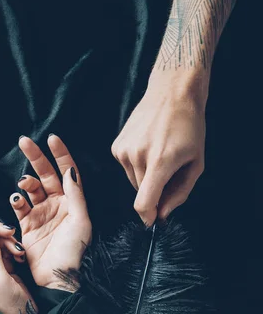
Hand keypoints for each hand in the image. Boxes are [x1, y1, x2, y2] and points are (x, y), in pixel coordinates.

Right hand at [0, 134, 90, 289]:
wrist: (58, 278)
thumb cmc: (75, 252)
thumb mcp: (81, 221)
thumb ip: (75, 194)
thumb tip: (70, 170)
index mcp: (73, 202)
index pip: (67, 171)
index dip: (60, 154)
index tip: (51, 138)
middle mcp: (57, 205)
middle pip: (45, 174)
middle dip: (35, 157)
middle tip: (24, 142)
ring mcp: (41, 214)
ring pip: (31, 189)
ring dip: (26, 182)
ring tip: (24, 184)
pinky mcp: (27, 226)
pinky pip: (19, 207)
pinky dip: (16, 200)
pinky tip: (17, 200)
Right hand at [111, 69, 206, 226]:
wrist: (172, 93)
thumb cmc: (189, 128)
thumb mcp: (196, 163)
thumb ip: (180, 193)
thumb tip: (161, 215)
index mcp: (160, 162)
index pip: (143, 203)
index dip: (147, 217)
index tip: (153, 220)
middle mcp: (137, 156)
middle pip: (141, 193)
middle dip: (154, 191)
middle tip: (169, 172)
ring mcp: (124, 151)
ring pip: (133, 181)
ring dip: (146, 177)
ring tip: (159, 155)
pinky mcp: (116, 147)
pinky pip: (126, 168)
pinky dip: (137, 165)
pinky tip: (148, 148)